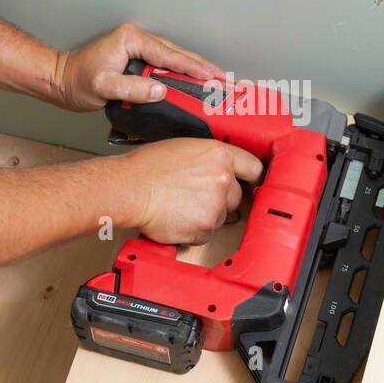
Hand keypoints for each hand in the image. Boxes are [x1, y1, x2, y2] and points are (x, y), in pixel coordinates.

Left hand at [52, 23, 222, 111]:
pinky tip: (192, 82)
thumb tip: (160, 90)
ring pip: (173, 57)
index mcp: (131, 39)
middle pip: (177, 53)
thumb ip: (132, 88)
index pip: (169, 54)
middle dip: (200, 66)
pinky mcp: (136, 58)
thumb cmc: (77, 81)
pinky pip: (165, 64)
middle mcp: (137, 39)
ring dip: (193, 69)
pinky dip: (180, 72)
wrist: (60, 80)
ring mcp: (137, 48)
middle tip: (222, 79)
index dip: (193, 67)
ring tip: (214, 80)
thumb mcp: (103, 87)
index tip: (211, 76)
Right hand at [120, 139, 263, 245]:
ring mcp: (215, 205)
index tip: (251, 183)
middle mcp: (223, 179)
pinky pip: (208, 234)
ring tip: (182, 205)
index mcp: (219, 155)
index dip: (252, 177)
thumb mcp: (185, 148)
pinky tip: (179, 218)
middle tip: (197, 196)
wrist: (130, 188)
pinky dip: (195, 231)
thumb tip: (220, 169)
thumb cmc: (148, 167)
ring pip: (221, 216)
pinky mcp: (205, 228)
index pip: (253, 167)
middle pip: (236, 196)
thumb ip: (210, 159)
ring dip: (206, 215)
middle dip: (221, 199)